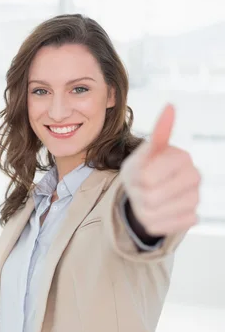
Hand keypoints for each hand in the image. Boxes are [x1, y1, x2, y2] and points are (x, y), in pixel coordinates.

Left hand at [121, 104, 200, 236]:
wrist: (146, 191)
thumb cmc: (142, 168)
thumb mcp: (141, 153)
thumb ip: (156, 134)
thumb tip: (171, 105)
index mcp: (182, 157)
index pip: (147, 177)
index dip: (136, 178)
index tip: (140, 172)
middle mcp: (195, 177)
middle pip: (150, 197)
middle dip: (138, 193)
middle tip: (141, 187)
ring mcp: (195, 199)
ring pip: (153, 213)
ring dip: (141, 208)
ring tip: (147, 197)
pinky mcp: (190, 218)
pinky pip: (160, 226)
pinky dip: (150, 221)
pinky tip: (156, 211)